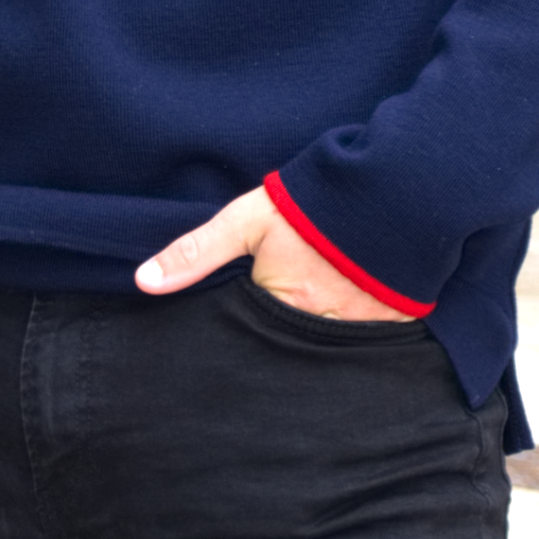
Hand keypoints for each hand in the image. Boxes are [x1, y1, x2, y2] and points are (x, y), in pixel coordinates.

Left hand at [135, 185, 414, 320]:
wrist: (395, 189)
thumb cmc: (315, 203)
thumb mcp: (248, 218)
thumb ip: (197, 251)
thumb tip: (143, 282)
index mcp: (282, 304)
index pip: (251, 335)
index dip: (245, 328)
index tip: (241, 324)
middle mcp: (320, 327)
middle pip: (289, 348)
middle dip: (280, 342)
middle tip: (279, 325)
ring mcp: (361, 329)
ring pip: (327, 350)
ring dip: (319, 341)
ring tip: (317, 317)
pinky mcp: (396, 325)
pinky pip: (367, 345)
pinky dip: (358, 332)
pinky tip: (354, 314)